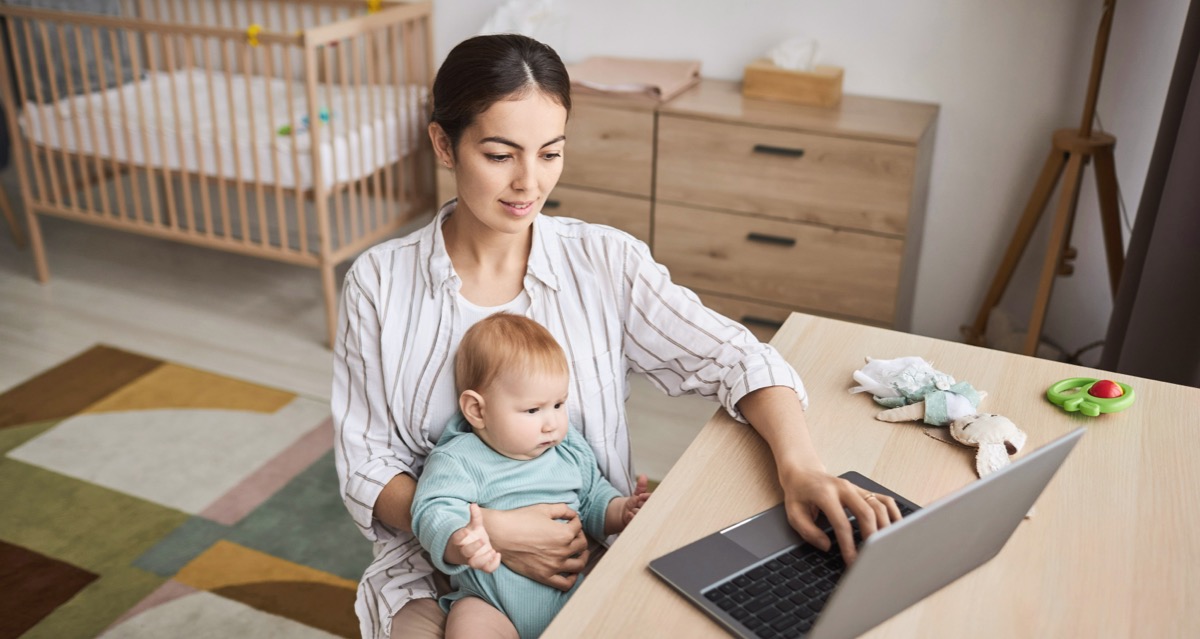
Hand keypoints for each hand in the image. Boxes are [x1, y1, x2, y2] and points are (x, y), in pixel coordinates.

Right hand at [449, 503, 500, 572]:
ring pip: (475, 564)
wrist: (466, 553)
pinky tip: (498, 555)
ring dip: (483, 559)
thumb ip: (475, 516)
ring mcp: (473, 560)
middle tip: (482, 541)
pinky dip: (493, 564)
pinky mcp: (481, 565)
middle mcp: (465, 552)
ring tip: (492, 551)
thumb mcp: (473, 526)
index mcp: (460, 541)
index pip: (457, 539)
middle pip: (466, 552)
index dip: (460, 535)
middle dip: (473, 547)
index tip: (466, 531)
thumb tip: (473, 504)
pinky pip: (486, 569)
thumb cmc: (470, 537)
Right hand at [482, 503, 588, 591]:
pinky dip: (573, 579)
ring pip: (579, 564)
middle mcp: (563, 550)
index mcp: (564, 533)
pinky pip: (566, 584)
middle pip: (582, 545)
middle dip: (580, 537)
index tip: (570, 520)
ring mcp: (554, 565)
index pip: (578, 527)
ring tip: (579, 553)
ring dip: (582, 557)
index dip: (575, 521)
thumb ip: (562, 510)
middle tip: (574, 534)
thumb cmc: (520, 519)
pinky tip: (571, 572)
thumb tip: (572, 514)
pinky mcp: (544, 576)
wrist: (500, 535)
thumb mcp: (543, 509)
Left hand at [620, 474, 650, 527]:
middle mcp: (652, 513)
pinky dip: (631, 517)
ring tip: (632, 509)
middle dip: (640, 504)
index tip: (639, 496)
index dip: (646, 497)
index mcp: (652, 504)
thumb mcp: (637, 494)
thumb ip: (640, 487)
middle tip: (636, 502)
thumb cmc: (634, 504)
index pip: (653, 499)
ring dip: (635, 511)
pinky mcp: (640, 526)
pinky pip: (636, 521)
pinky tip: (629, 514)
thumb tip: (643, 476)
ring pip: (641, 514)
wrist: (625, 515)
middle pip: (647, 507)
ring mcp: (647, 520)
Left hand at [777, 466, 902, 565]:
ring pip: (878, 505)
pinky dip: (893, 512)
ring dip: (885, 526)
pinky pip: (884, 499)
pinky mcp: (863, 490)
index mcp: (825, 494)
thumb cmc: (799, 494)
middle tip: (873, 557)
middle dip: (872, 537)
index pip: (841, 523)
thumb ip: (808, 531)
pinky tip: (896, 527)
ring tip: (886, 546)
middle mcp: (844, 488)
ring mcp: (855, 487)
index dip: (848, 545)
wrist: (803, 472)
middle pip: (866, 513)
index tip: (852, 561)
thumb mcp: (793, 513)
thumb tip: (827, 546)